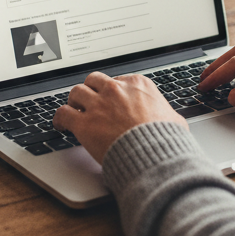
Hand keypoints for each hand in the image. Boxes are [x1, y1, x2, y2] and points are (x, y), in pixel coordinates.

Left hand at [54, 71, 185, 163]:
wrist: (154, 155)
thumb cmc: (166, 140)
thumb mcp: (174, 120)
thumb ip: (167, 114)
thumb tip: (172, 120)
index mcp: (137, 85)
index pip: (117, 81)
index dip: (111, 92)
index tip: (109, 100)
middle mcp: (115, 90)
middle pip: (94, 80)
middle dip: (91, 90)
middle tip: (89, 101)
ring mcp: (98, 105)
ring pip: (76, 92)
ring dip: (74, 101)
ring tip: (74, 110)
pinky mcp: (84, 123)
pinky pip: (63, 113)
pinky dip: (60, 118)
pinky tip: (60, 124)